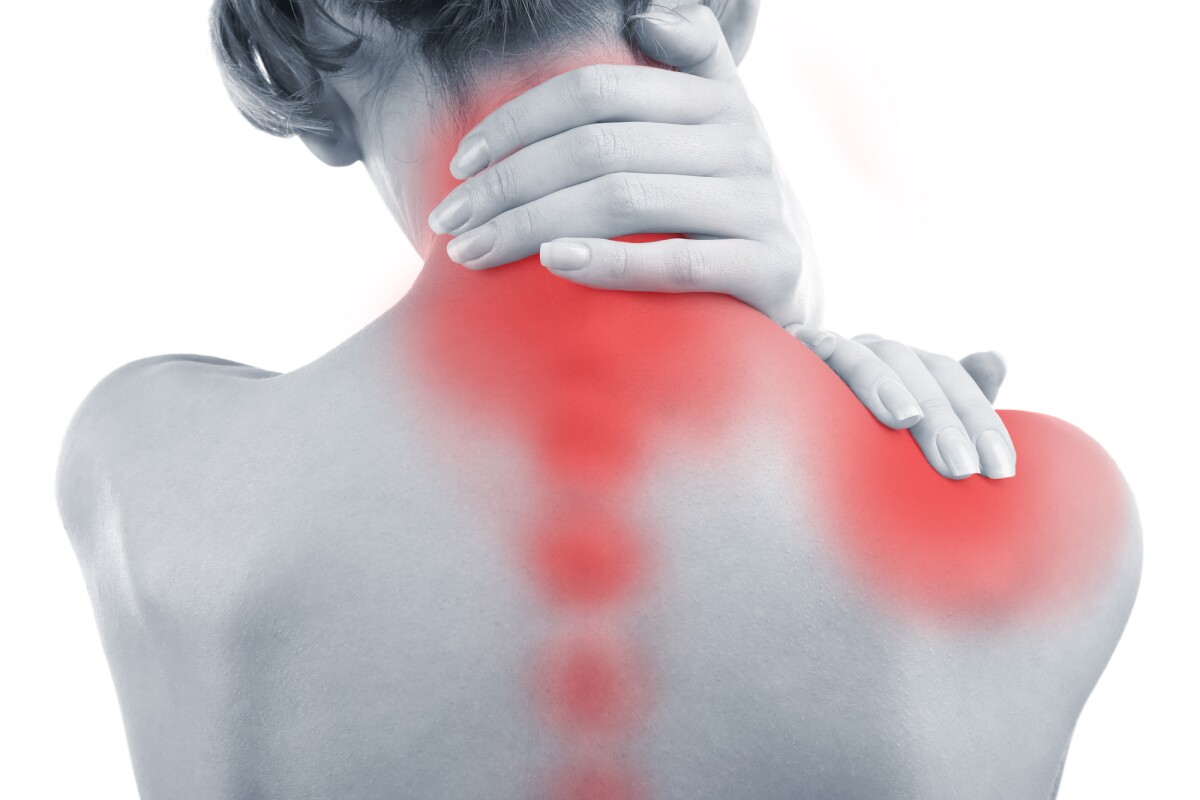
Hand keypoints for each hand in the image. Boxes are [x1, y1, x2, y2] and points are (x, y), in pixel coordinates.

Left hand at [429, 3, 819, 326]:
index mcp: (713, 99)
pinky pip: (677, 262)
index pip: (595, 93)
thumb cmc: (717, 207)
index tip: (461, 164)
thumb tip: (648, 14)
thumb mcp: (710, 127)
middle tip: (450, 221)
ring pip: (626, 199)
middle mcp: (741, 142)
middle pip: (598, 147)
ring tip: (473, 252)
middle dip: (509, 184)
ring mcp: (757, 205)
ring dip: (532, 225)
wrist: (790, 285)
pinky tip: (553, 264)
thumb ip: (688, 62)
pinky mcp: (769, 268)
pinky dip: (610, 261)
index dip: (519, 122)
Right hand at [787, 326, 1015, 479]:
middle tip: (961, 469)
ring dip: (886, 384)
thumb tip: (996, 358)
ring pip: (870, 357)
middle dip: (944, 419)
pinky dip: (818, 344)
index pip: (955, 381)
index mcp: (916, 368)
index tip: (1001, 470)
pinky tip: (819, 347)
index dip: (981, 421)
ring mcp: (841, 351)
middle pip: (920, 371)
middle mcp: (881, 353)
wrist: (798, 431)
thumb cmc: (871, 442)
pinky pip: (811, 344)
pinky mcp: (799, 354)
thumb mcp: (922, 432)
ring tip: (905, 419)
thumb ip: (965, 401)